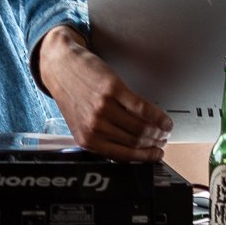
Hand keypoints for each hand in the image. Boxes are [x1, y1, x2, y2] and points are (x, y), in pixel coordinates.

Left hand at [36, 26, 171, 160]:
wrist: (60, 67)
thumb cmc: (71, 94)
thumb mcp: (80, 124)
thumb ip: (101, 138)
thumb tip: (130, 149)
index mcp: (87, 140)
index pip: (124, 155)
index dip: (145, 157)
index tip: (156, 155)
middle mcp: (94, 127)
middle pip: (135, 141)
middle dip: (154, 143)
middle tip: (163, 140)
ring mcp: (103, 108)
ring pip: (141, 127)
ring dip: (158, 130)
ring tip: (165, 129)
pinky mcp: (112, 90)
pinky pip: (142, 108)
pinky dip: (157, 115)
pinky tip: (163, 118)